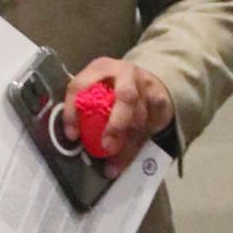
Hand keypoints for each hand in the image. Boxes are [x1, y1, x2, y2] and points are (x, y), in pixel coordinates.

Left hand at [63, 57, 173, 177]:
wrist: (145, 80)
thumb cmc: (110, 87)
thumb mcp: (93, 88)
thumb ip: (81, 105)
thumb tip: (73, 134)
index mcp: (101, 67)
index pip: (82, 86)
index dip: (74, 111)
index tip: (72, 135)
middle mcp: (126, 73)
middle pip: (126, 97)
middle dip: (117, 124)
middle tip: (107, 146)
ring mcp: (146, 87)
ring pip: (140, 119)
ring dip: (126, 145)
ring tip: (112, 165)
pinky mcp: (160, 103)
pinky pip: (149, 129)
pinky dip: (135, 148)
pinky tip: (122, 163)